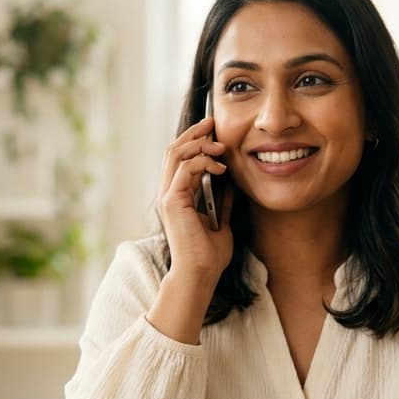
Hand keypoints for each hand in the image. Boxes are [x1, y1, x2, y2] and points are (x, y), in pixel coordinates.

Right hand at [157, 116, 236, 280]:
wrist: (201, 275)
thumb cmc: (209, 255)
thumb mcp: (221, 221)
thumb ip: (222, 201)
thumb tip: (230, 183)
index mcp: (177, 196)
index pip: (178, 158)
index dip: (193, 140)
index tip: (213, 131)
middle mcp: (168, 193)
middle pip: (173, 149)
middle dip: (193, 133)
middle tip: (212, 123)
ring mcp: (168, 197)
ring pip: (175, 154)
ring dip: (199, 145)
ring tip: (220, 147)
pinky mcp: (173, 202)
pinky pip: (184, 169)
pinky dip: (203, 162)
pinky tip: (220, 169)